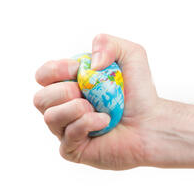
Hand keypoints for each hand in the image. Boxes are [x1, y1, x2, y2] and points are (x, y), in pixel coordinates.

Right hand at [34, 34, 160, 169]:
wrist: (153, 122)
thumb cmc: (140, 91)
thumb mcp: (131, 55)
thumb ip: (107, 43)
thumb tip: (89, 65)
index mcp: (70, 84)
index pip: (43, 75)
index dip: (55, 70)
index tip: (79, 70)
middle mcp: (64, 107)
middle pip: (40, 98)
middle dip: (64, 91)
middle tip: (88, 93)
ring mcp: (67, 130)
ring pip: (49, 117)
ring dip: (74, 108)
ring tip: (97, 108)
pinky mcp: (74, 150)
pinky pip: (67, 137)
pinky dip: (86, 124)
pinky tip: (105, 121)